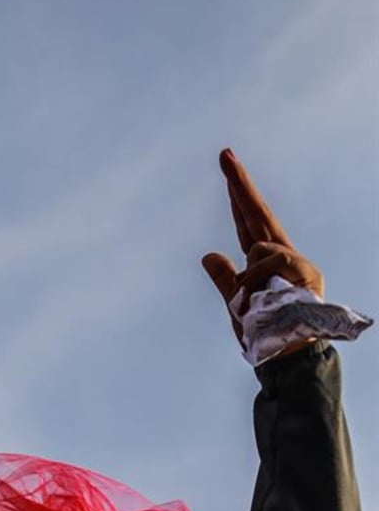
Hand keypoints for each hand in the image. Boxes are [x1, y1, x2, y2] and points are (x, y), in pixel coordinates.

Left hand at [202, 149, 323, 356]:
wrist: (286, 356)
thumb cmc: (264, 336)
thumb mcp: (235, 305)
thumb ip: (224, 279)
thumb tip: (208, 254)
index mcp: (265, 263)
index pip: (247, 224)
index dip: (237, 197)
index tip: (228, 167)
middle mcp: (282, 256)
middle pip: (258, 215)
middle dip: (240, 185)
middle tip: (225, 154)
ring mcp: (294, 261)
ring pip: (257, 247)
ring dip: (245, 280)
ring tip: (248, 308)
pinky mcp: (302, 268)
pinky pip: (266, 262)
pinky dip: (254, 282)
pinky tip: (254, 301)